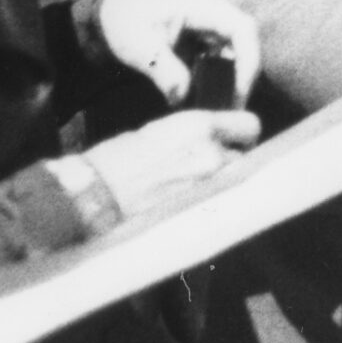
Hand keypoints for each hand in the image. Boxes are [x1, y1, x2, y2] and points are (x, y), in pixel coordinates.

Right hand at [78, 108, 261, 218]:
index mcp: (201, 126)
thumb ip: (192, 135)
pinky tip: (188, 207)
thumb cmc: (114, 161)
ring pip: (233, 185)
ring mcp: (209, 188)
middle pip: (245, 158)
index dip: (242, 134)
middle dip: (231, 162)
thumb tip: (209, 141)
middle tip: (207, 169)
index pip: (250, 125)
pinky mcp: (199, 216)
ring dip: (221, 185)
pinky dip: (208, 207)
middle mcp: (213, 155)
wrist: (91, 197)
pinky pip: (217, 209)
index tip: (233, 139)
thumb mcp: (156, 132)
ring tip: (194, 190)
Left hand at [94, 0, 260, 107]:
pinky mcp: (202, 44)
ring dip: (230, 84)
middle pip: (245, 46)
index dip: (248, 61)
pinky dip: (215, 84)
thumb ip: (164, 70)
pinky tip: (204, 104)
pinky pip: (219, 64)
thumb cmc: (124, 20)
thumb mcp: (139, 46)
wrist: (108, 12)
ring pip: (234, 58)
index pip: (243, 30)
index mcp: (205, 7)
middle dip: (242, 79)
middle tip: (232, 112)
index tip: (239, 92)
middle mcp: (215, 16)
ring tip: (220, 113)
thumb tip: (183, 98)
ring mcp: (210, 30)